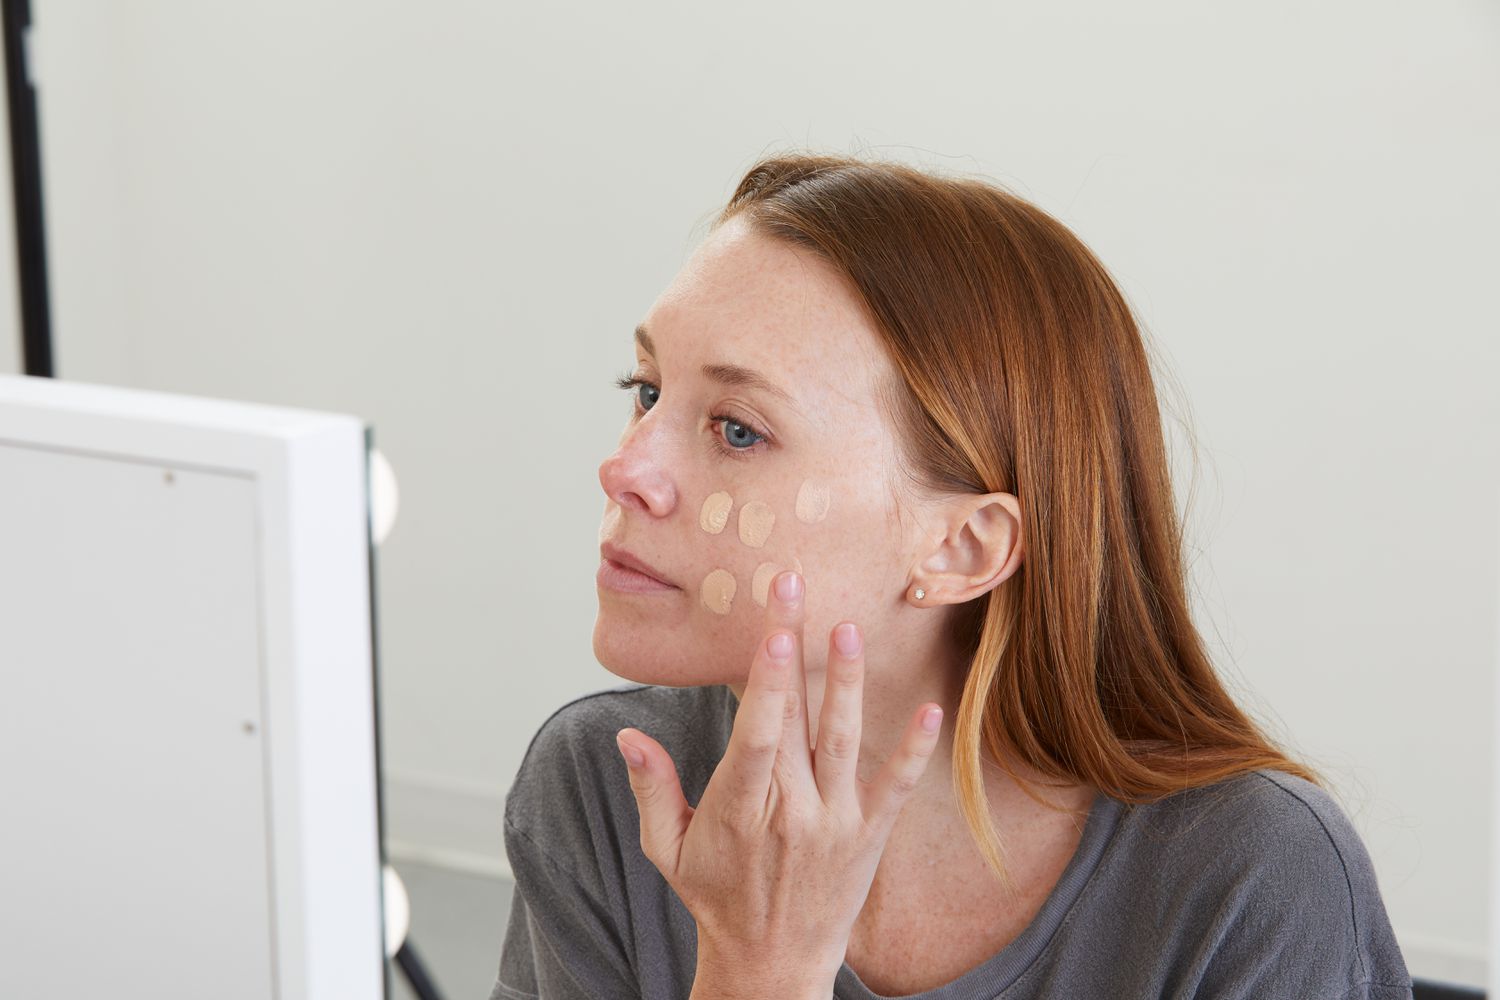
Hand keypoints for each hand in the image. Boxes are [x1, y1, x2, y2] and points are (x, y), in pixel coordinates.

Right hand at [614, 570, 944, 996]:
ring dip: (847, 683)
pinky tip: (930, 710)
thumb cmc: (716, 900)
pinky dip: (911, 749)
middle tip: (793, 584)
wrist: (771, 967)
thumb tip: (626, 733)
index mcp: (737, 811)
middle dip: (794, 649)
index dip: (764, 682)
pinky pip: (894, 787)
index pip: (755, 735)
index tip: (771, 631)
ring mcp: (834, 825)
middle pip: (794, 719)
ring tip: (848, 626)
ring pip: (843, 742)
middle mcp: (790, 814)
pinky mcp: (868, 838)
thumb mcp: (668, 850)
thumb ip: (652, 788)